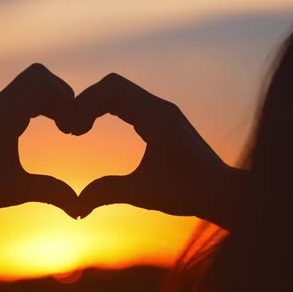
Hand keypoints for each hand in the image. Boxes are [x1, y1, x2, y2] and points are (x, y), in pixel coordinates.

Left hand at [0, 65, 78, 264]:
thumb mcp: (16, 191)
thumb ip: (51, 193)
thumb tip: (80, 210)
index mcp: (4, 116)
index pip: (42, 82)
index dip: (66, 100)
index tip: (70, 131)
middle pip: (39, 75)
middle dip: (62, 96)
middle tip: (68, 126)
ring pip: (31, 83)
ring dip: (51, 100)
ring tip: (62, 128)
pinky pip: (23, 96)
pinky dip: (40, 105)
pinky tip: (47, 129)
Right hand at [72, 73, 245, 229]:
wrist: (222, 191)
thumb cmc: (189, 192)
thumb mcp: (144, 194)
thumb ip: (108, 193)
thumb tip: (76, 206)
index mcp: (156, 117)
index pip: (111, 90)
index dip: (84, 104)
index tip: (71, 131)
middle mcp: (160, 107)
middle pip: (112, 85)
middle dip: (86, 102)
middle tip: (71, 130)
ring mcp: (161, 110)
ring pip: (119, 91)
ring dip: (96, 104)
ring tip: (78, 130)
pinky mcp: (161, 118)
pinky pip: (127, 102)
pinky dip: (107, 109)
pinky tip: (95, 128)